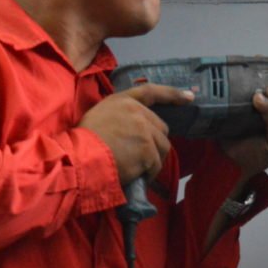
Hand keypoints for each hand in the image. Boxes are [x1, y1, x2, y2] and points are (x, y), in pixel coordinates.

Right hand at [78, 84, 193, 184]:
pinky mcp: (148, 149)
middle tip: (139, 156)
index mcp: (122, 101)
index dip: (172, 94)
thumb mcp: (98, 116)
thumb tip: (133, 130)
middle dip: (153, 143)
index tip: (189, 98)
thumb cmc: (82, 141)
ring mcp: (144, 130)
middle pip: (160, 128)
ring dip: (152, 159)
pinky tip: (136, 175)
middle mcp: (137, 112)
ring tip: (135, 168)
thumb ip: (119, 116)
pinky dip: (148, 173)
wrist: (78, 157)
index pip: (151, 92)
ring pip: (161, 147)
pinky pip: (156, 164)